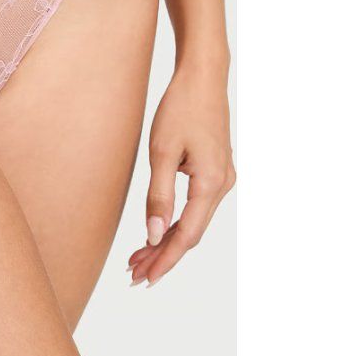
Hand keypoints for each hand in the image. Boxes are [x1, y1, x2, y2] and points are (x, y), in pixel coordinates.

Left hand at [128, 61, 234, 286]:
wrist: (202, 77)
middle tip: (134, 275)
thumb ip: (159, 195)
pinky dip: (175, 221)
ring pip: (193, 222)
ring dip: (167, 241)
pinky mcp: (214, 170)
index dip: (164, 260)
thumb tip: (153, 234)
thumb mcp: (162, 151)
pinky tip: (157, 229)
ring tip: (139, 259)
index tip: (144, 278)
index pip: (186, 235)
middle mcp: (222, 185)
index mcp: (211, 183)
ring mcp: (221, 178)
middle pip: (191, 233)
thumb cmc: (181, 108)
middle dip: (162, 256)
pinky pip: (195, 207)